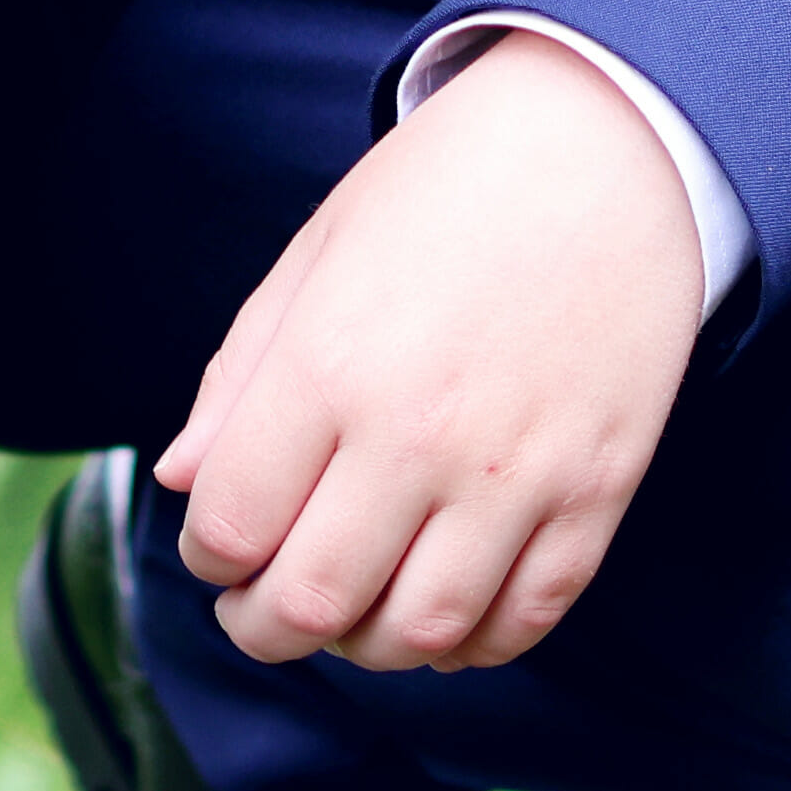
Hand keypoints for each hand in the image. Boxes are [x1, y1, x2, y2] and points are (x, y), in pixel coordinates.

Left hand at [156, 37, 703, 674]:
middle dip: (265, 627)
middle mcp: (419, 432)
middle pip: (311, 604)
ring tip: (355, 610)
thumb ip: (240, 377)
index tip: (222, 543)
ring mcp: (517, 470)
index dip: (208, 558)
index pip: (229, 526)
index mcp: (331, 364)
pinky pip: (527, 619)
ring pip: (419, 632)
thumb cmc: (447, 190)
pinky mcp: (597, 489)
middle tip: (263, 609)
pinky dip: (474, 643)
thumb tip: (179, 482)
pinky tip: (444, 612)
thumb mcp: (318, 255)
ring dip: (367, 647)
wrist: (611, 142)